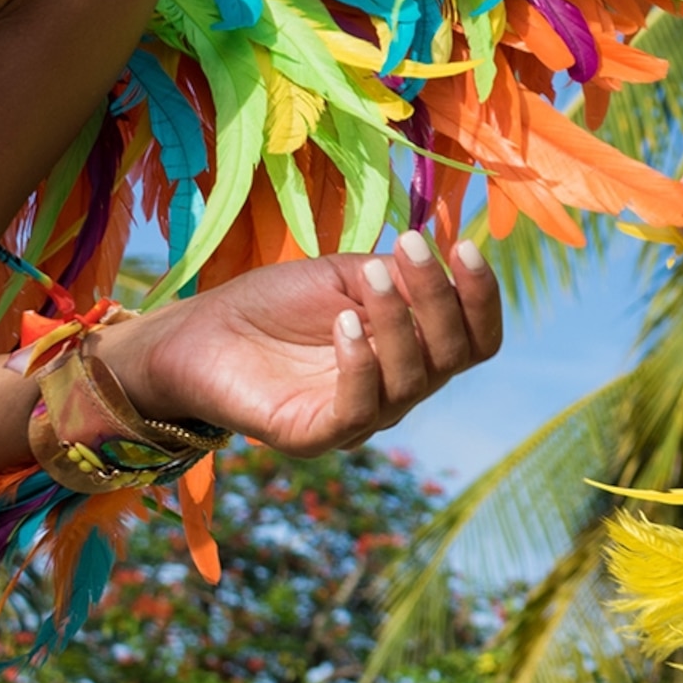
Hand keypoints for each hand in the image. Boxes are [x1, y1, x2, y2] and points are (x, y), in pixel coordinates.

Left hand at [101, 232, 505, 453]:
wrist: (201, 332)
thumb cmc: (276, 302)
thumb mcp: (348, 275)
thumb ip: (398, 277)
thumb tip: (450, 267)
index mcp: (413, 352)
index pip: (475, 340)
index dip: (481, 298)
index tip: (466, 246)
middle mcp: (397, 391)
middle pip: (453, 357)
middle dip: (439, 297)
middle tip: (410, 245)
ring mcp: (359, 419)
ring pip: (412, 381)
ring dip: (397, 321)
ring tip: (370, 275)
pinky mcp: (315, 437)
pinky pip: (358, 410)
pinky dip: (360, 363)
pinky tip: (344, 323)